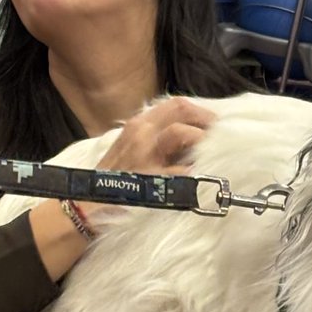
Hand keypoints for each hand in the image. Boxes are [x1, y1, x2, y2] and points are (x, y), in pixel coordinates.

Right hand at [77, 98, 216, 233]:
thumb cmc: (110, 180)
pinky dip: (199, 173)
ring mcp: (146, 156)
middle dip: (208, 120)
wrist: (87, 207)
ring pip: (182, 133)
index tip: (216, 123)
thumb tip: (188, 138)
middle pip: (182, 111)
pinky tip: (208, 179)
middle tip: (224, 135)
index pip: (176, 105)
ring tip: (217, 154)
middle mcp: (141, 134)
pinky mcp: (151, 180)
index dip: (201, 111)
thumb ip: (153, 139)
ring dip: (204, 141)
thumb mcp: (128, 149)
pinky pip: (182, 171)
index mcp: (137, 125)